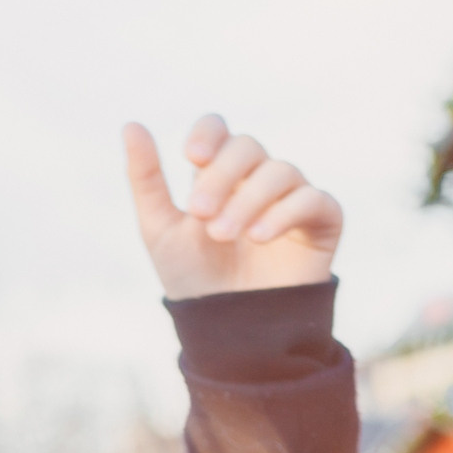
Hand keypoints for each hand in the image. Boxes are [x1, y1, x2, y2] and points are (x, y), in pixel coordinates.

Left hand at [122, 115, 341, 299]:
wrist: (226, 328)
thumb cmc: (192, 277)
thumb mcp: (159, 228)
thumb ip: (146, 178)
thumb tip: (131, 124)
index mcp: (219, 175)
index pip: (220, 130)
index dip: (209, 133)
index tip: (191, 157)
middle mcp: (257, 179)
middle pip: (248, 147)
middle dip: (221, 176)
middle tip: (199, 213)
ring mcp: (291, 197)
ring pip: (280, 170)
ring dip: (248, 199)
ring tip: (223, 235)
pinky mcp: (321, 222)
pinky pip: (313, 199)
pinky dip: (285, 212)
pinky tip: (258, 236)